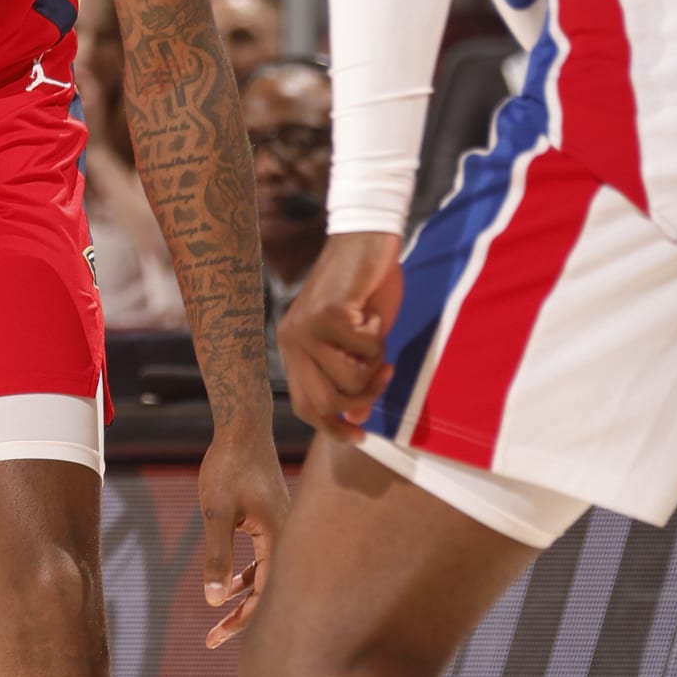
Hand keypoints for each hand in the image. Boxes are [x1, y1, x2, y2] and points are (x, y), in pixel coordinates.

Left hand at [198, 414, 287, 649]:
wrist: (243, 426)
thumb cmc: (229, 465)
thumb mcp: (216, 511)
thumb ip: (217, 556)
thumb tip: (214, 600)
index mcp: (278, 538)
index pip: (265, 595)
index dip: (242, 622)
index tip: (216, 639)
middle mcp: (287, 537)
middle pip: (269, 592)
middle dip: (242, 618)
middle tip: (212, 641)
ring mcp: (282, 528)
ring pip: (267, 576)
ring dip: (244, 598)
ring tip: (219, 620)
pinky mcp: (274, 521)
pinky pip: (265, 559)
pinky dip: (248, 575)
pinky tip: (230, 586)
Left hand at [279, 231, 401, 444]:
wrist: (365, 241)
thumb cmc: (365, 290)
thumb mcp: (361, 342)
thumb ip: (353, 376)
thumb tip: (357, 419)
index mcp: (293, 349)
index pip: (306, 406)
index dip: (332, 427)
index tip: (362, 435)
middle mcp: (291, 341)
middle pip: (327, 402)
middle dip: (365, 394)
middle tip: (385, 370)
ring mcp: (305, 329)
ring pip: (350, 379)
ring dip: (374, 360)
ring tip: (373, 331)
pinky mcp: (326, 315)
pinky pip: (365, 350)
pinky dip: (378, 335)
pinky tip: (369, 311)